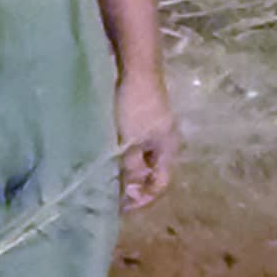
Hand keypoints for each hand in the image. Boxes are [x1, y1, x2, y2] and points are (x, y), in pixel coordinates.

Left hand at [113, 67, 181, 210]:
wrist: (137, 70)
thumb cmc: (135, 108)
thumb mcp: (130, 143)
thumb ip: (130, 169)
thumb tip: (128, 193)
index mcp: (169, 150)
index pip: (159, 185)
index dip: (141, 199)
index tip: (120, 206)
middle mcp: (167, 143)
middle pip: (152, 173)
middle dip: (133, 185)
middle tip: (111, 193)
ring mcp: (156, 131)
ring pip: (143, 160)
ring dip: (127, 170)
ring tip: (107, 176)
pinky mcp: (145, 121)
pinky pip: (137, 147)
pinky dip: (125, 156)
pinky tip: (109, 155)